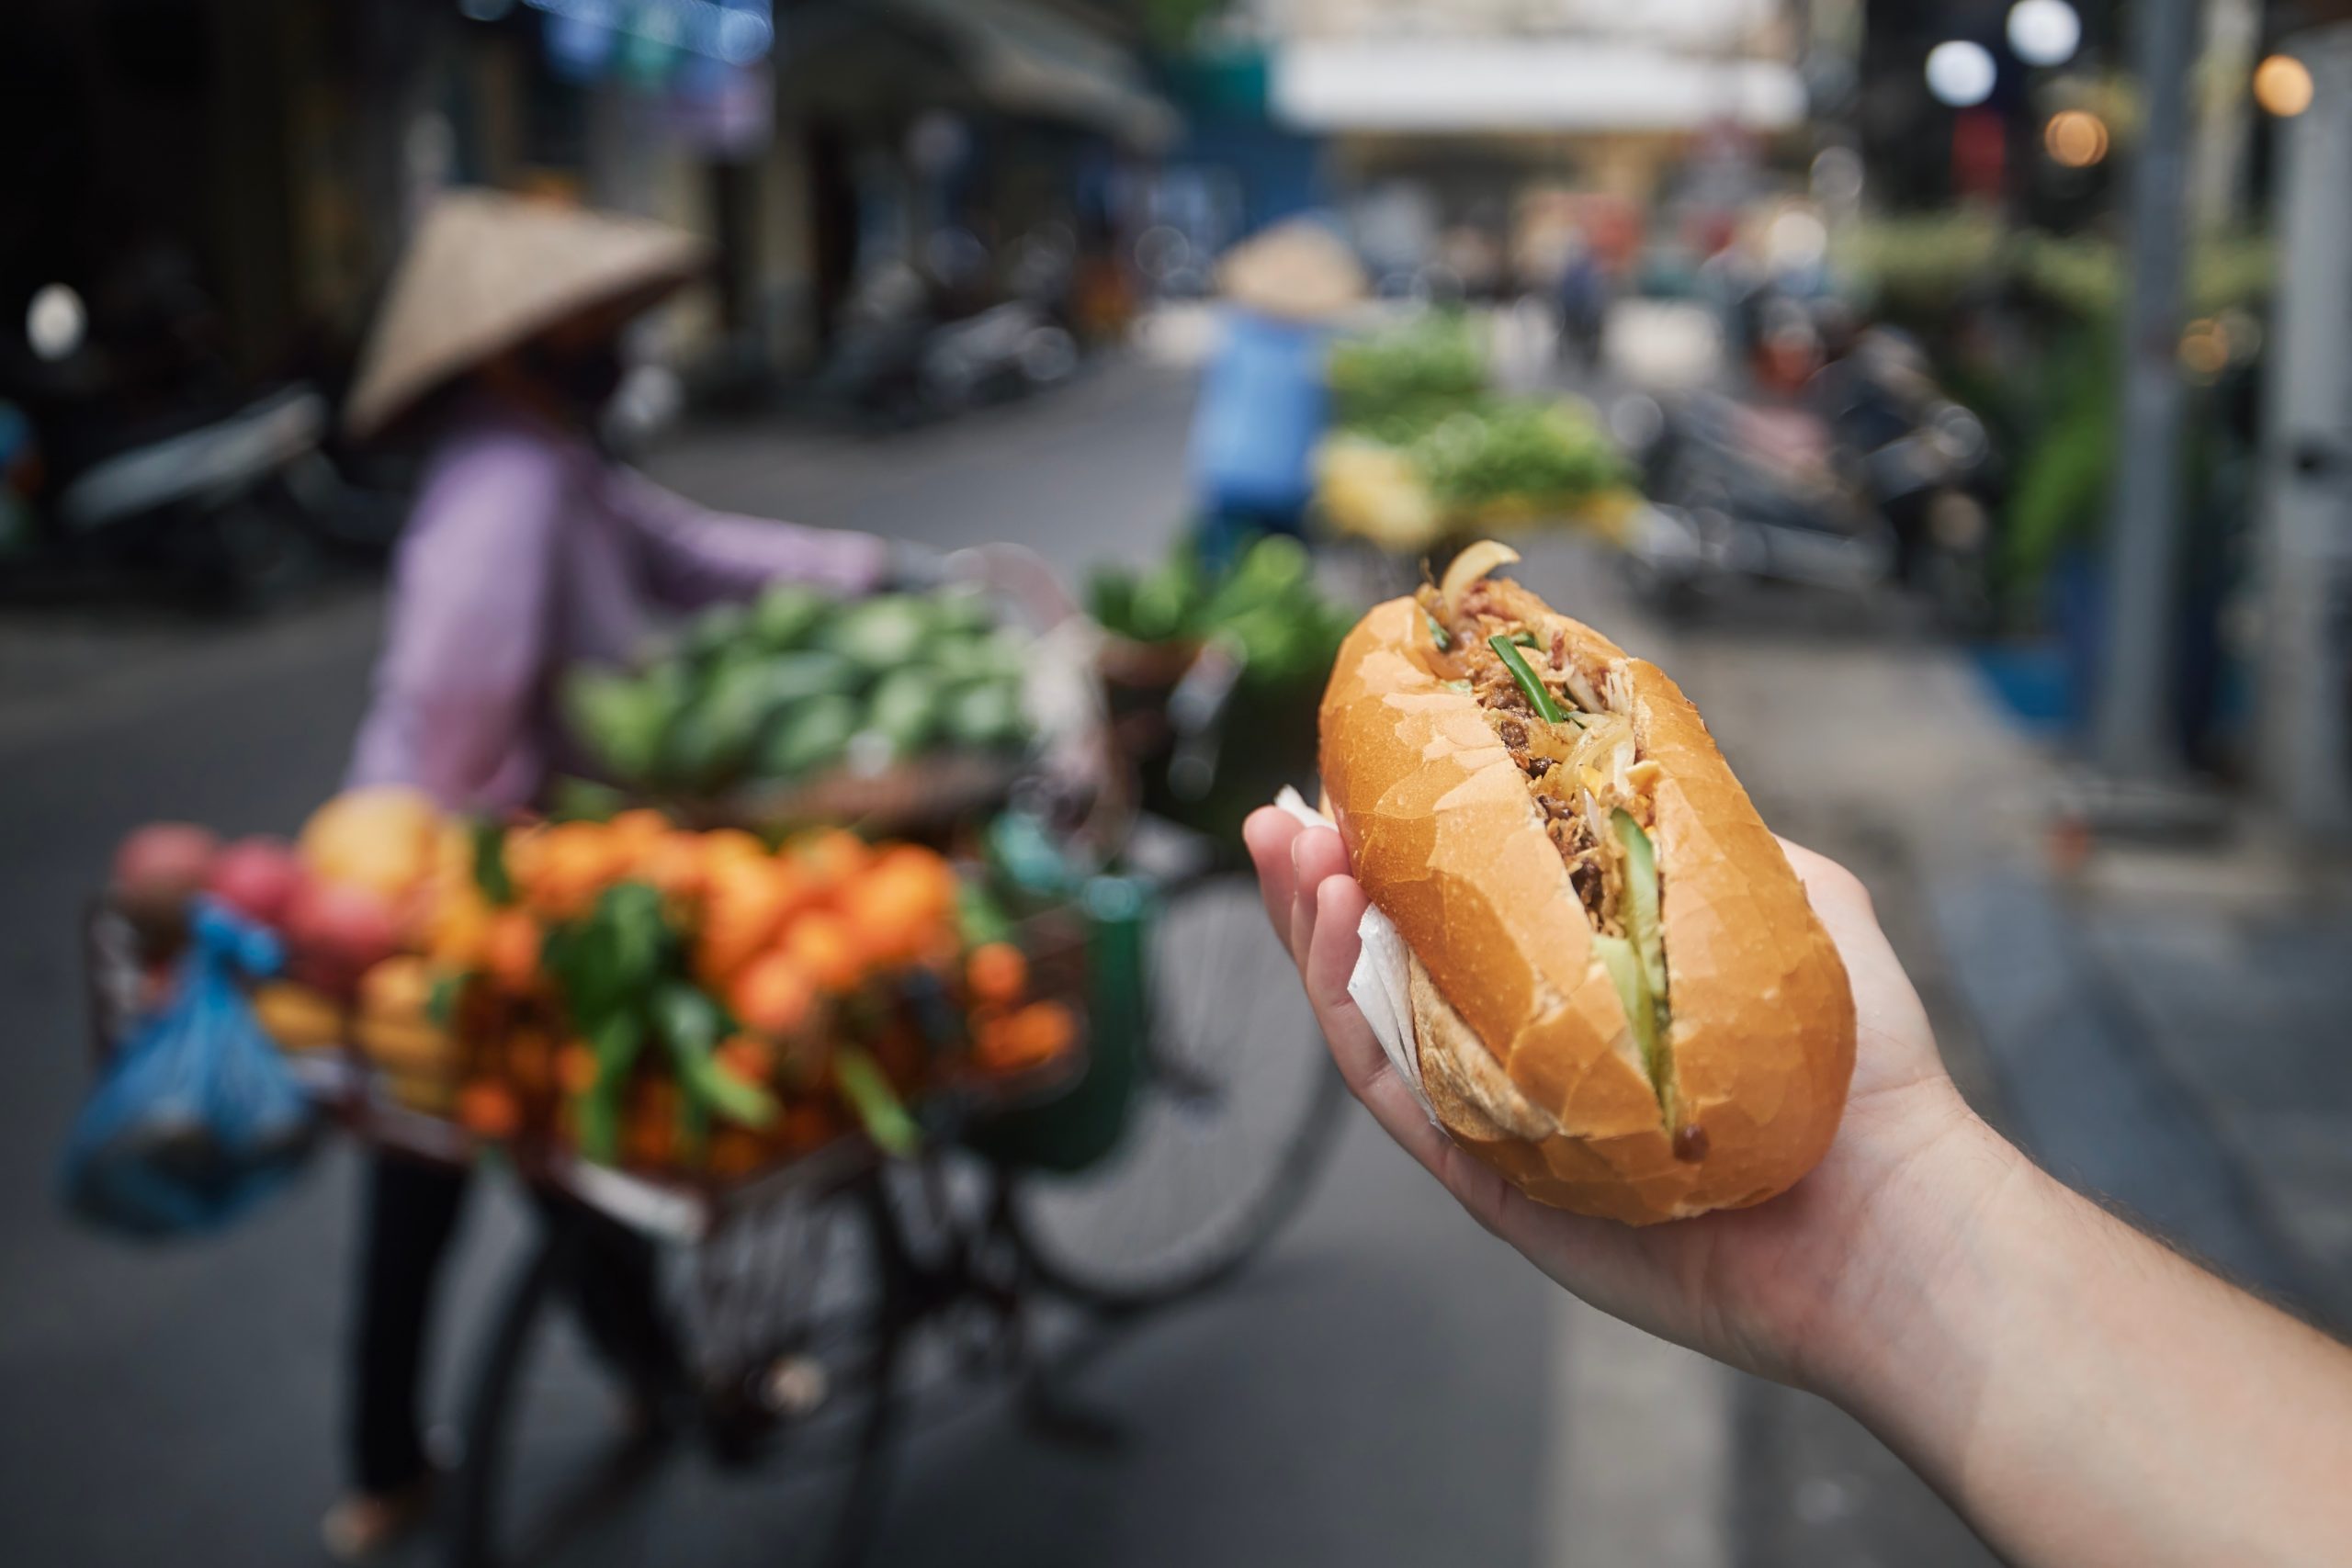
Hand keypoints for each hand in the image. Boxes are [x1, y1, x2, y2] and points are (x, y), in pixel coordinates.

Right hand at [1241, 807, 2021, 1390]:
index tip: (1355, 774)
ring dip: (1314, 936)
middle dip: (1322, 886)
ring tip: (1295, 856)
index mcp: (1580, 988)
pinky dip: (1349, 1017)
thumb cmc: (1860, 1064)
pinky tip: (1339, 932)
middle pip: (1390, 964)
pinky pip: (1398, 1097)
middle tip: (1283, 821)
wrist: (1890, 1211)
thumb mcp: (1789, 895)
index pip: (1462, 909)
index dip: (1396, 844)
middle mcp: (1529, 1052)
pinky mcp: (1495, 1184)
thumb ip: (1703, 832)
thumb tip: (1628, 755)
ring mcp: (1507, 1118)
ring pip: (1372, 1025)